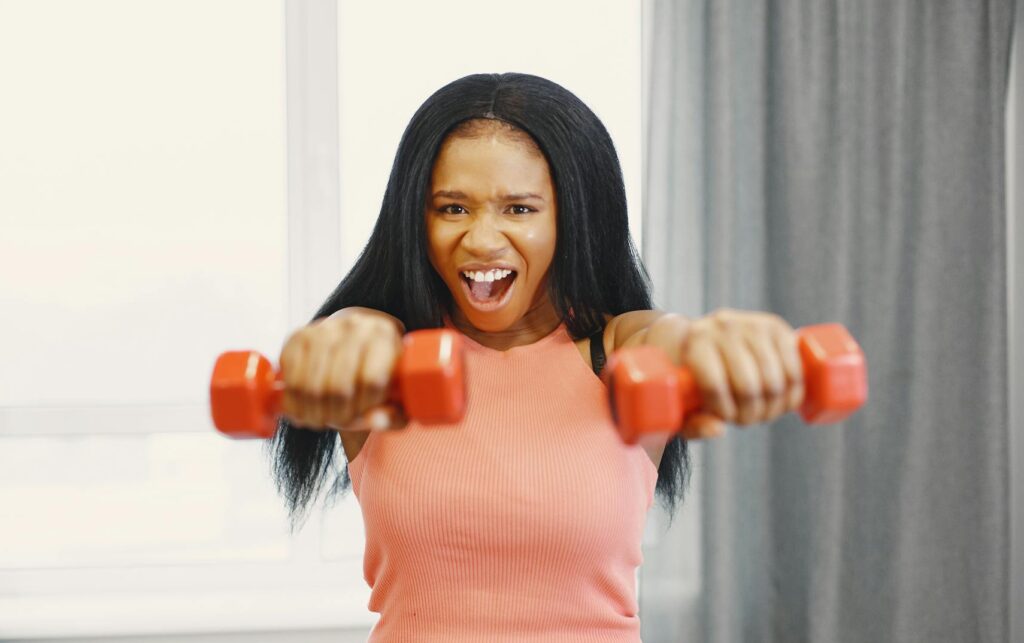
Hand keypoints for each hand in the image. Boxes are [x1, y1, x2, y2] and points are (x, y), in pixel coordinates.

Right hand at [277, 310, 407, 431]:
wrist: (353, 342)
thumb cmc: (379, 374)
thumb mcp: (396, 396)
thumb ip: (394, 415)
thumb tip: (375, 420)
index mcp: (384, 334)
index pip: (372, 381)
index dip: (365, 408)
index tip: (362, 416)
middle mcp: (355, 325)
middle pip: (339, 387)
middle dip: (336, 416)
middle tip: (337, 423)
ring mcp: (324, 328)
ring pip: (311, 386)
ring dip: (313, 414)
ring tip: (320, 421)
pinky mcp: (299, 336)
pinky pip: (291, 379)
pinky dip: (294, 403)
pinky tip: (302, 411)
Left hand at [680, 308, 803, 438]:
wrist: (707, 334)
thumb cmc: (691, 373)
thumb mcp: (682, 399)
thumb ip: (692, 423)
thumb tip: (718, 429)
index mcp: (695, 341)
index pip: (714, 385)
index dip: (724, 411)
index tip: (725, 417)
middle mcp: (724, 327)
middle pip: (748, 388)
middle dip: (750, 414)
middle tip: (746, 418)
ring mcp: (754, 325)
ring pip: (774, 383)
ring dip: (772, 408)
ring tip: (763, 412)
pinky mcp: (778, 328)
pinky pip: (795, 372)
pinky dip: (792, 395)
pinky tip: (782, 402)